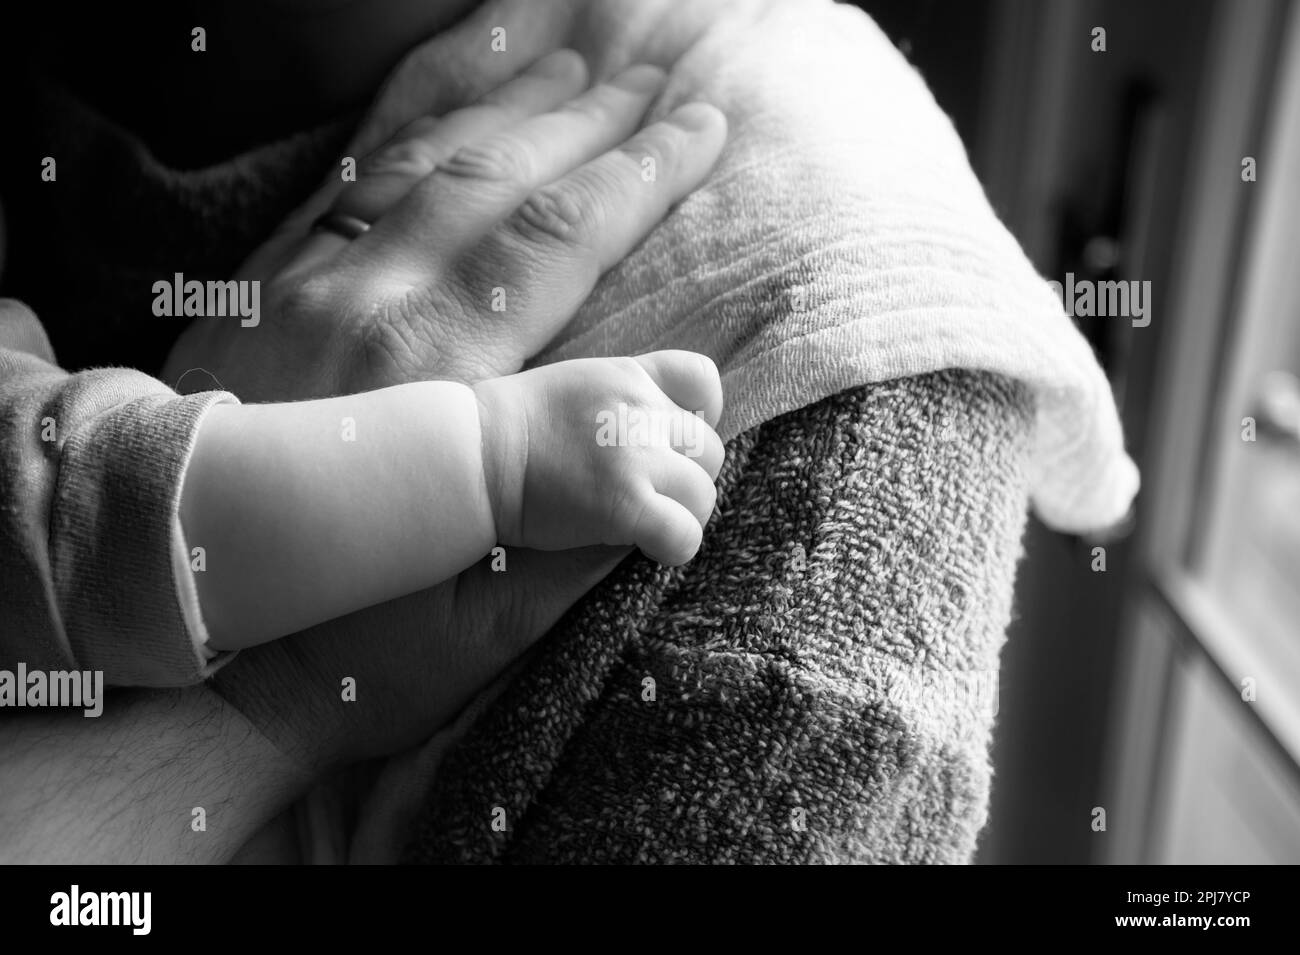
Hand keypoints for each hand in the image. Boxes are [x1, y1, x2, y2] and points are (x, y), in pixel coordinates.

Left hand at [175, 52, 727, 773]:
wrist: (190, 608)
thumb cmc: (346, 628)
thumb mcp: (478, 605)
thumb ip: (579, 518)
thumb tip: (663, 436)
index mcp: (434, 381)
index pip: (560, 242)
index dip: (641, 179)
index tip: (702, 128)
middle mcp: (370, 307)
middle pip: (505, 181)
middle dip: (597, 124)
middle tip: (664, 85)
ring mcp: (310, 285)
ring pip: (431, 163)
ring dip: (519, 109)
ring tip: (586, 70)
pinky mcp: (270, 284)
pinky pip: (355, 177)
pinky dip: (417, 122)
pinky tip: (466, 95)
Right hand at [477, 351, 724, 564]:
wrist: (474, 456)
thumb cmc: (514, 430)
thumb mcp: (577, 385)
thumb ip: (624, 398)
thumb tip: (664, 430)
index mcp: (630, 377)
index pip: (703, 379)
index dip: (701, 414)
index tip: (672, 439)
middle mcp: (641, 412)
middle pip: (709, 450)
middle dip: (687, 476)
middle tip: (652, 494)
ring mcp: (636, 458)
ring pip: (703, 495)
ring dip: (683, 514)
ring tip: (648, 523)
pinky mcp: (626, 505)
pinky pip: (684, 535)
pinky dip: (675, 547)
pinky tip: (649, 548)